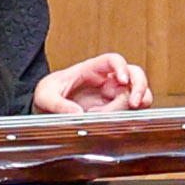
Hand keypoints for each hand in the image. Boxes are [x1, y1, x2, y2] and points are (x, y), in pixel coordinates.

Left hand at [33, 51, 150, 116]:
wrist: (45, 107)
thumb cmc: (48, 94)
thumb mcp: (45, 96)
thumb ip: (58, 104)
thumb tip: (76, 114)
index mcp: (92, 69)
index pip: (113, 60)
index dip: (122, 67)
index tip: (123, 80)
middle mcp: (107, 80)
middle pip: (135, 74)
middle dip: (139, 87)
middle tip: (133, 104)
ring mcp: (113, 95)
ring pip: (139, 93)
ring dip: (137, 103)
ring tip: (117, 117)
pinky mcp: (114, 110)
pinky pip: (131, 111)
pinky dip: (130, 117)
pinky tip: (110, 123)